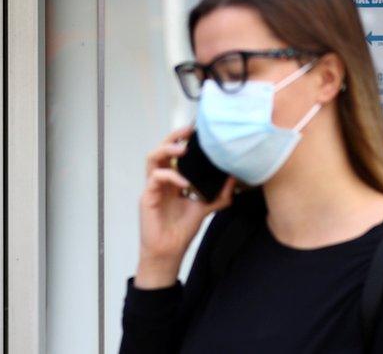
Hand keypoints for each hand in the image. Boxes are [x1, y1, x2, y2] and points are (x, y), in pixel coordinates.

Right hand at [134, 124, 234, 288]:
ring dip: (166, 150)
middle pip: (161, 150)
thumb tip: (234, 180)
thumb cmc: (181, 230)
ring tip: (182, 149)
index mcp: (172, 180)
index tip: (198, 132)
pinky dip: (170, 176)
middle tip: (189, 131)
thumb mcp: (204, 208)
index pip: (174, 154)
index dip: (183, 140)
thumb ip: (218, 195)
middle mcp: (161, 180)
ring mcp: (152, 187)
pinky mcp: (147, 196)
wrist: (170, 251)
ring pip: (152, 158)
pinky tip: (184, 183)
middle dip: (173, 137)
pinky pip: (155, 178)